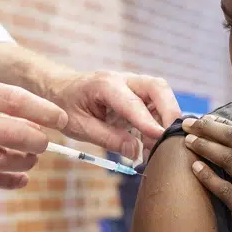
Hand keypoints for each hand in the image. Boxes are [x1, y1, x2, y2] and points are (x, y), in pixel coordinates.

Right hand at [0, 76, 67, 189]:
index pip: (15, 100)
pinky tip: (20, 179)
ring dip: (24, 161)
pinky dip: (9, 181)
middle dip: (38, 142)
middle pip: (14, 134)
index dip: (43, 111)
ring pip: (3, 159)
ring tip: (30, 159)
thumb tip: (35, 121)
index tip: (60, 118)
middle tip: (44, 144)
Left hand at [48, 70, 181, 161]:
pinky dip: (159, 121)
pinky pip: (155, 103)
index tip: (160, 136)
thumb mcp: (80, 127)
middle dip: (169, 110)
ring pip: (161, 93)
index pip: (132, 103)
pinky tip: (153, 141)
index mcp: (105, 85)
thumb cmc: (67, 106)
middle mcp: (123, 80)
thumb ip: (108, 138)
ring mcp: (132, 84)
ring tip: (162, 144)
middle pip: (157, 87)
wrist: (60, 89)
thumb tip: (135, 151)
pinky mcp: (136, 93)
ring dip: (166, 117)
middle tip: (172, 136)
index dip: (148, 121)